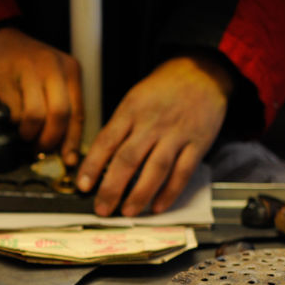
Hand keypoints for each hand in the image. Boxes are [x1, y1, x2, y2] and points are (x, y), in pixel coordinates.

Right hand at [0, 27, 84, 162]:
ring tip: (23, 134)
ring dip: (28, 133)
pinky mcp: (4, 76)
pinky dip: (12, 122)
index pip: (78, 112)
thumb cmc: (25, 65)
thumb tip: (63, 148)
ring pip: (36, 114)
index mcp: (70, 70)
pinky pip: (12, 109)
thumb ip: (60, 106)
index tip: (67, 160)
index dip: (72, 141)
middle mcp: (53, 67)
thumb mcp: (52, 79)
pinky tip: (10, 121)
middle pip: (60, 114)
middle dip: (49, 139)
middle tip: (39, 148)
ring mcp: (28, 69)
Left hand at [76, 55, 232, 216]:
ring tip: (127, 212)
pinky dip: (170, 192)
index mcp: (131, 111)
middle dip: (112, 188)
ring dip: (140, 194)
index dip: (92, 166)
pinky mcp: (197, 143)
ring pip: (155, 168)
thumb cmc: (162, 91)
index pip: (106, 141)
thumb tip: (97, 163)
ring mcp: (176, 134)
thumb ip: (118, 129)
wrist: (201, 72)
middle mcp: (152, 123)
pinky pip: (183, 171)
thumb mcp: (133, 100)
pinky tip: (157, 206)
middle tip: (101, 208)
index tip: (82, 186)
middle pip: (128, 159)